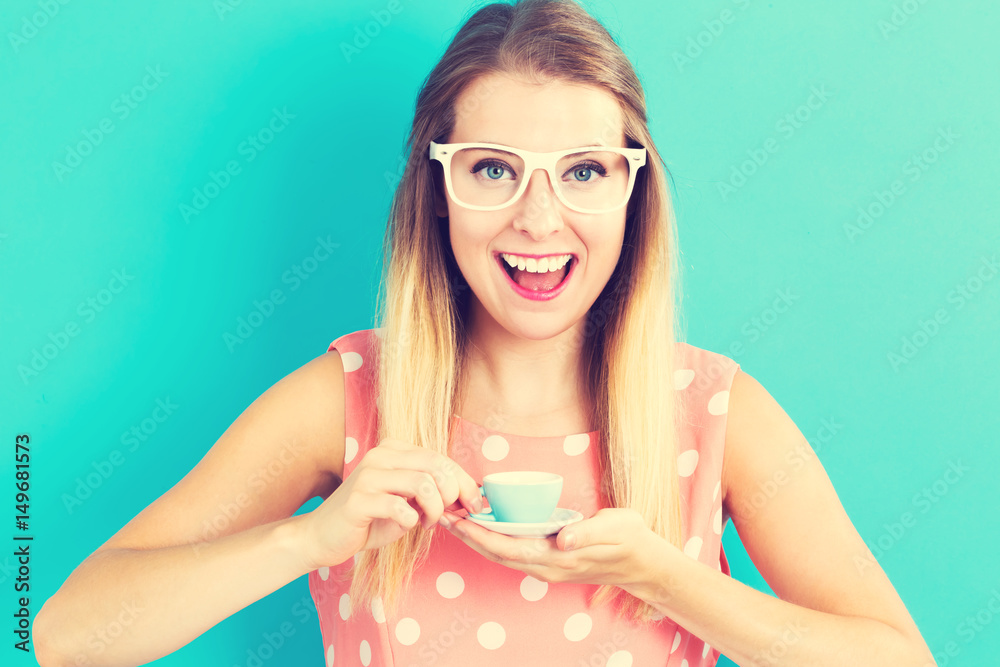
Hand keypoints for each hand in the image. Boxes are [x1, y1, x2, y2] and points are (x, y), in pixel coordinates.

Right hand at [300, 439, 482, 569]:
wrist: (324, 536)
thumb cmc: (370, 519)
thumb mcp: (407, 501)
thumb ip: (432, 492)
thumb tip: (470, 496)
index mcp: (394, 450)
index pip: (441, 458)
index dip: (464, 482)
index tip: (475, 505)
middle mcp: (381, 456)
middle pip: (436, 466)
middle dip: (452, 495)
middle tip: (446, 516)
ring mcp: (368, 475)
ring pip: (422, 483)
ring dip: (433, 509)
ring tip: (426, 522)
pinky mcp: (358, 500)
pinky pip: (400, 507)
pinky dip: (411, 521)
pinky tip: (406, 526)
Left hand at [440, 507, 664, 588]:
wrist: (644, 563)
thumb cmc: (630, 541)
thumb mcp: (614, 529)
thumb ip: (588, 533)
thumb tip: (562, 538)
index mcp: (557, 558)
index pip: (508, 548)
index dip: (480, 535)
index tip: (458, 520)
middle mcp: (547, 566)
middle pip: (498, 554)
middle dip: (469, 537)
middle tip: (445, 516)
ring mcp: (548, 566)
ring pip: (503, 555)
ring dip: (478, 539)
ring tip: (457, 520)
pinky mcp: (550, 560)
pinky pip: (514, 552)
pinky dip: (495, 539)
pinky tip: (487, 526)